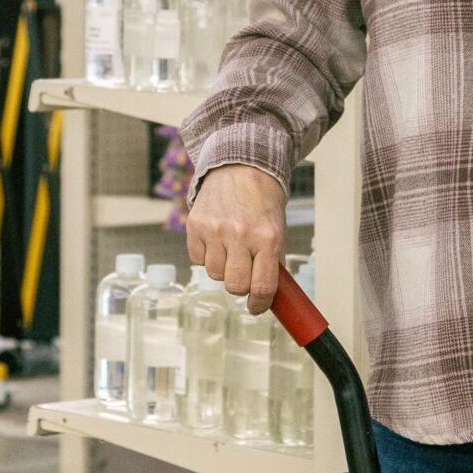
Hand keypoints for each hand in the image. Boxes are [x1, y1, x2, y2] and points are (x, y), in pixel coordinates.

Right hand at [186, 164, 285, 312]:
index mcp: (267, 237)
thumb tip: (268, 295)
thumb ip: (272, 261)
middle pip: (235, 286)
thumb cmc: (263, 201)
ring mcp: (215, 229)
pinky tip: (216, 239)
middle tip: (245, 272)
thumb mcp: (277, 229)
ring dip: (223, 268)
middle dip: (241, 285)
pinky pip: (197, 259)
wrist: (241, 166)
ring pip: (215, 275)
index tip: (256, 307)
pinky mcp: (195, 225)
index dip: (259, 304)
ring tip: (231, 248)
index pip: (261, 286)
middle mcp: (240, 234)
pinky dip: (206, 256)